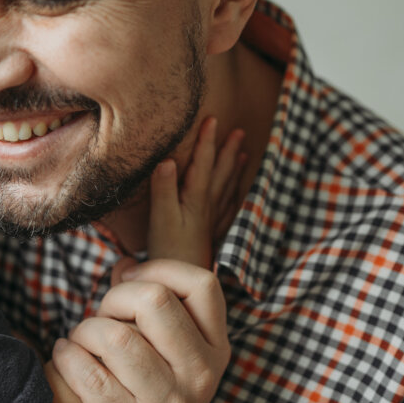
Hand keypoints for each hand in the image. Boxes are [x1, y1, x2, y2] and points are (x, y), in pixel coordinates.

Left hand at [52, 259, 230, 402]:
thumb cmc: (148, 392)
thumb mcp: (166, 350)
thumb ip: (148, 302)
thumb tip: (126, 262)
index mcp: (215, 349)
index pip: (202, 284)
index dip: (159, 270)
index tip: (130, 281)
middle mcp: (201, 376)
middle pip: (154, 301)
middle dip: (113, 299)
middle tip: (101, 317)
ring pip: (116, 336)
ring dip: (85, 331)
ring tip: (80, 341)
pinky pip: (89, 374)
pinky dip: (68, 358)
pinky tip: (65, 357)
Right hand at [147, 117, 244, 267]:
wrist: (181, 283)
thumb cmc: (167, 252)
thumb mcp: (160, 219)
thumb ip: (163, 190)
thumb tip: (167, 160)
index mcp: (195, 199)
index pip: (203, 163)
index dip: (207, 140)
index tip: (212, 119)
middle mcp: (207, 207)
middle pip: (220, 173)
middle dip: (227, 151)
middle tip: (238, 131)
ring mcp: (211, 222)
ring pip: (226, 189)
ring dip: (234, 170)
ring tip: (243, 154)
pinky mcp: (210, 235)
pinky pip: (227, 208)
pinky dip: (233, 195)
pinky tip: (235, 193)